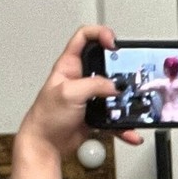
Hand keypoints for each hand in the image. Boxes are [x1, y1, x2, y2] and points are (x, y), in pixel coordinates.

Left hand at [19, 25, 142, 151]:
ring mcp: (90, 97)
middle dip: (121, 69)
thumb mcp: (69, 93)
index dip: (100, 34)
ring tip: (132, 106)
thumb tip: (115, 86)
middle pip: (106, 64)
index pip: (84, 37)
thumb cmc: (46, 117)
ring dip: (126, 101)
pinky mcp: (96, 114)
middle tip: (129, 75)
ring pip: (114, 93)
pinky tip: (130, 130)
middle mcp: (81, 79)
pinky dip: (124, 126)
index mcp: (69, 66)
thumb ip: (94, 85)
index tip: (114, 44)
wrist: (45, 144)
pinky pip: (116, 118)